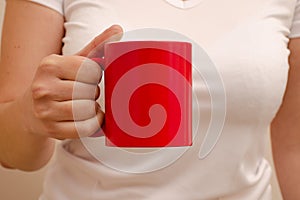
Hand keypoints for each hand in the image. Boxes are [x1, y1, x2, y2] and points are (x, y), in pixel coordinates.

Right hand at [22, 25, 122, 139]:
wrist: (30, 110)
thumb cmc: (57, 83)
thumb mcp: (72, 62)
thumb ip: (96, 47)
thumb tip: (118, 30)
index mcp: (50, 65)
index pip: (90, 70)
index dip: (95, 75)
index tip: (88, 78)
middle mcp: (44, 87)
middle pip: (90, 91)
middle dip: (93, 93)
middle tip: (85, 93)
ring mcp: (46, 110)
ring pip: (88, 110)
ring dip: (94, 109)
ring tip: (86, 105)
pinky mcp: (52, 130)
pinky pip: (85, 128)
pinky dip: (93, 123)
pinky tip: (88, 118)